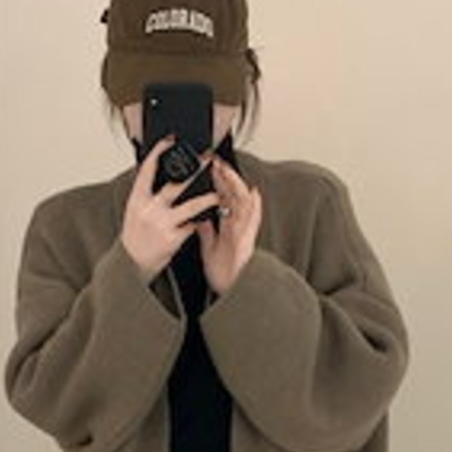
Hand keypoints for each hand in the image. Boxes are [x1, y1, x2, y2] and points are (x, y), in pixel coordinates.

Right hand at [121, 136, 222, 281]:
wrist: (132, 263)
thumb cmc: (135, 237)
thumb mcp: (135, 211)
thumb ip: (146, 195)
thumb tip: (157, 175)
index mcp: (137, 199)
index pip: (148, 169)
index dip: (159, 152)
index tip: (170, 140)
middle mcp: (149, 209)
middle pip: (175, 185)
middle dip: (194, 171)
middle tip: (206, 160)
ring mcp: (162, 224)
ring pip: (190, 206)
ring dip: (207, 199)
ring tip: (217, 194)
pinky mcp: (173, 239)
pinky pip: (191, 226)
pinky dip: (199, 222)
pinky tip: (206, 219)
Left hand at [196, 155, 262, 296]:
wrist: (231, 292)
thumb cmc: (223, 273)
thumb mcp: (208, 248)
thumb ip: (205, 231)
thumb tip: (197, 217)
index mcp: (227, 225)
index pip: (221, 196)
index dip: (216, 180)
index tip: (206, 166)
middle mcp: (237, 225)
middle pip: (232, 194)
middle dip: (224, 176)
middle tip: (214, 159)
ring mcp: (244, 232)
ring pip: (242, 202)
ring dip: (235, 185)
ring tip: (227, 170)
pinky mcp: (248, 241)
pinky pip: (253, 221)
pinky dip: (255, 207)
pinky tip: (254, 194)